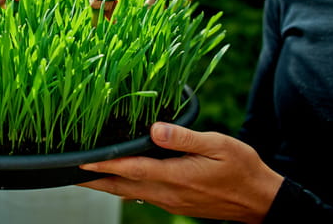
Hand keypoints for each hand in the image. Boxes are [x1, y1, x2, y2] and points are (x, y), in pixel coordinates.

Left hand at [79, 122, 282, 223]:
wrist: (260, 200)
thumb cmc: (242, 169)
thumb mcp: (217, 145)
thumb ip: (184, 137)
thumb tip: (156, 128)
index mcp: (176, 177)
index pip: (132, 170)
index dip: (105, 165)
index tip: (82, 161)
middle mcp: (168, 193)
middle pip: (122, 187)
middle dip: (95, 180)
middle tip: (72, 173)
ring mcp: (171, 202)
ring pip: (130, 193)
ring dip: (107, 185)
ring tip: (88, 175)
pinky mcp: (176, 204)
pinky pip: (143, 196)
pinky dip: (125, 187)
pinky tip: (120, 180)